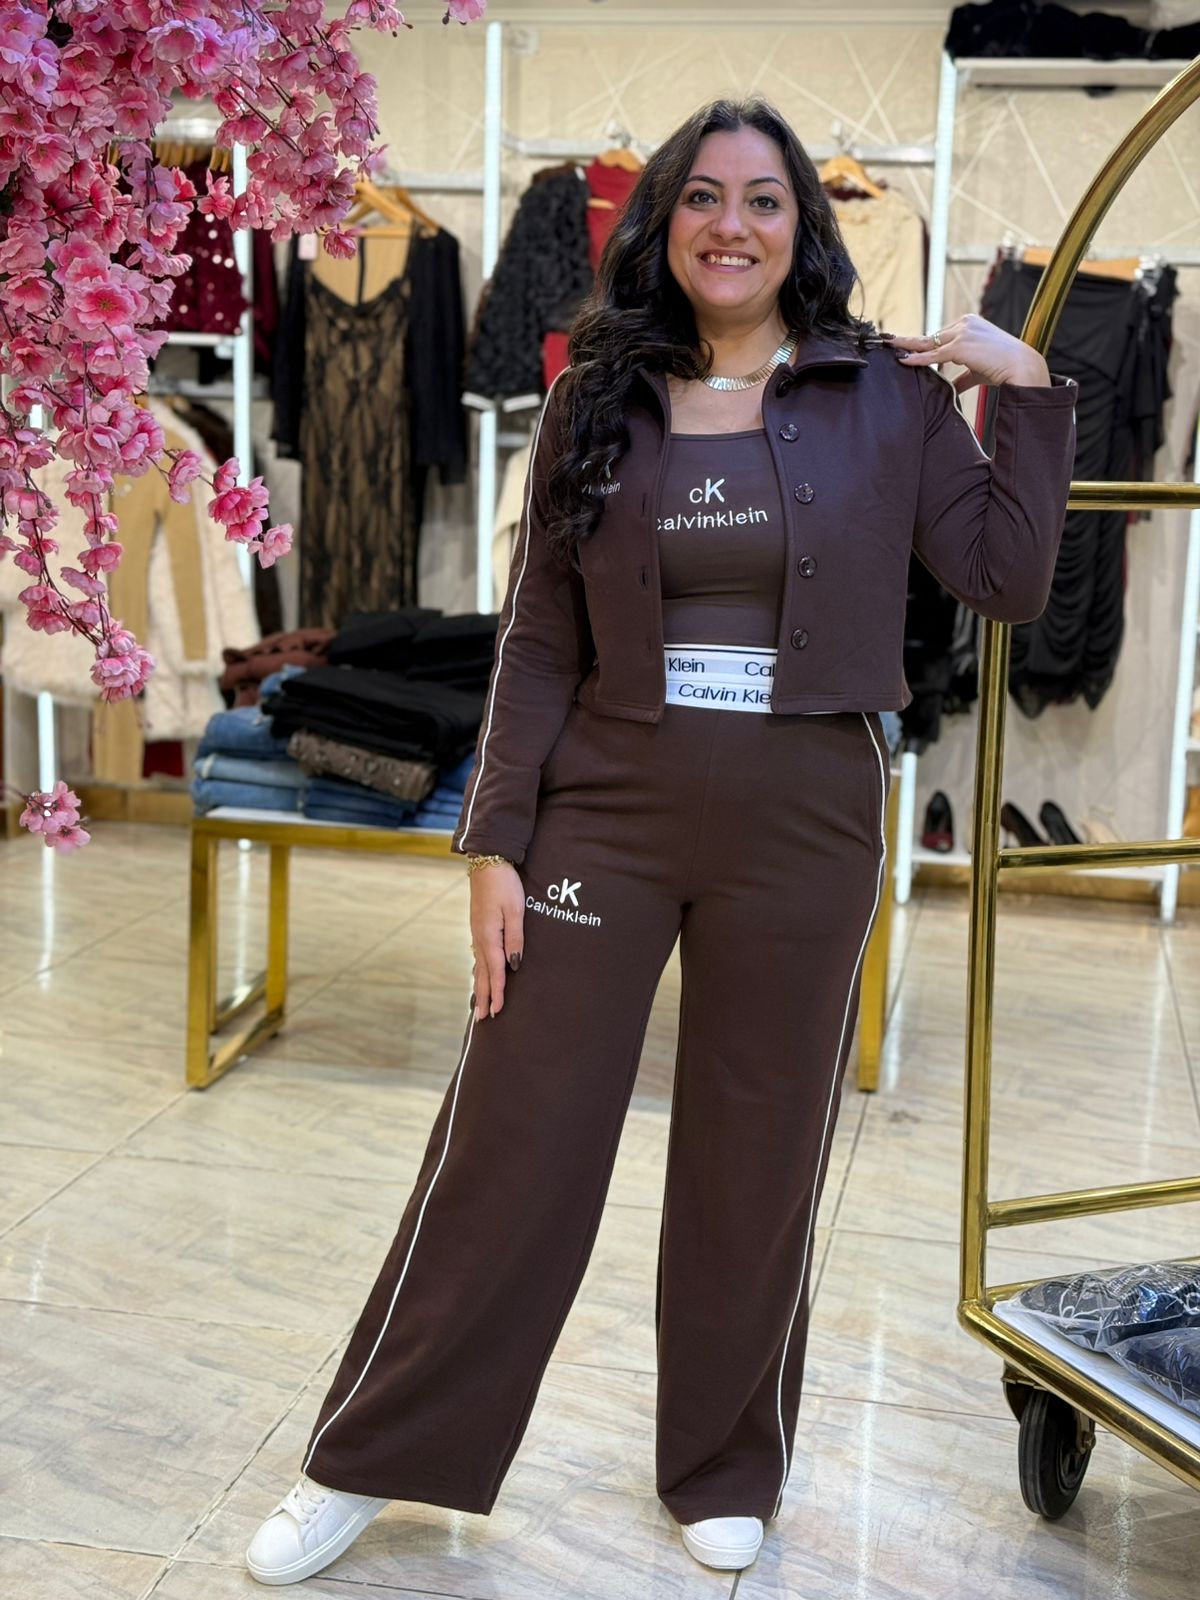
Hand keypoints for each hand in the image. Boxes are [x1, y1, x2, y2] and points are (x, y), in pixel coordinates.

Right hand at [469, 862, 523, 1020]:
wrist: (487, 862)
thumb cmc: (504, 885)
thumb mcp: (515, 911)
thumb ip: (515, 939)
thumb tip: (514, 965)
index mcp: (489, 936)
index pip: (495, 971)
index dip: (498, 992)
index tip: (498, 1011)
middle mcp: (480, 938)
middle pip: (482, 973)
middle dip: (484, 996)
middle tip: (483, 1019)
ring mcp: (477, 932)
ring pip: (478, 965)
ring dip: (480, 986)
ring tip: (479, 1004)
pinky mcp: (478, 926)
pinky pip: (478, 955)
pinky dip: (478, 970)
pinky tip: (479, 974)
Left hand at [883, 313, 1050, 395]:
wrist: (1021, 367)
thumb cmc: (1003, 368)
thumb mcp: (978, 369)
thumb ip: (962, 376)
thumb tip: (952, 389)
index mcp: (969, 324)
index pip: (940, 335)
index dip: (922, 343)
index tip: (904, 346)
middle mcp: (965, 323)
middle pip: (931, 336)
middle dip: (910, 342)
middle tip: (889, 342)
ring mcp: (963, 333)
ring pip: (929, 342)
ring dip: (908, 346)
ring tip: (890, 347)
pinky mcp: (961, 346)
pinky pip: (933, 354)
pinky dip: (917, 358)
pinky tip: (903, 360)